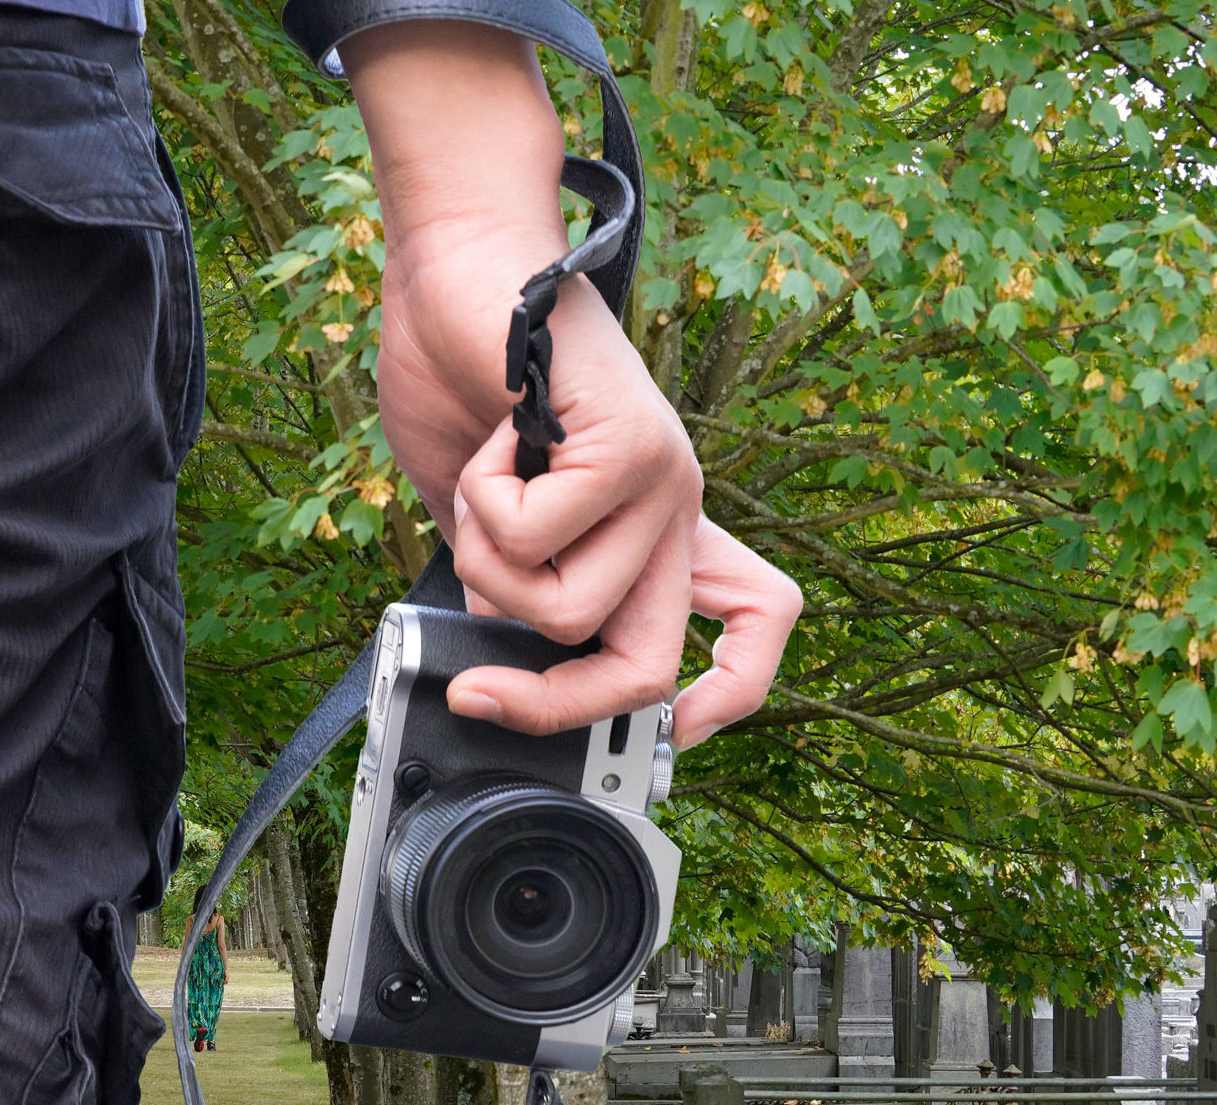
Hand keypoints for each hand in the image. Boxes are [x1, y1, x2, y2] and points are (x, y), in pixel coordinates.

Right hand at [344, 25, 800, 747]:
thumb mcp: (480, 516)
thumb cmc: (461, 374)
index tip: (679, 730)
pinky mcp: (632, 445)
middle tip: (474, 690)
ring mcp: (662, 477)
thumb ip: (505, 585)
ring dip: (491, 570)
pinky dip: (485, 505)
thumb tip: (487, 670)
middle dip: (550, 704)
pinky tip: (495, 439)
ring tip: (484, 489)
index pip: (757, 617)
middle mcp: (674, 505)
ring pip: (571, 614)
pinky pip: (538, 538)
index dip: (735, 692)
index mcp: (649, 522)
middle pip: (646, 667)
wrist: (460, 262)